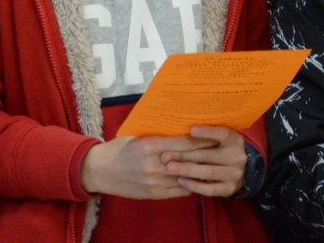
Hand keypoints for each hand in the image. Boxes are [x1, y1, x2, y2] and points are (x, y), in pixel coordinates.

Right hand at [80, 134, 217, 199]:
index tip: (216, 136)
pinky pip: (180, 190)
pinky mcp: (155, 194)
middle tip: (222, 150)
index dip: (203, 140)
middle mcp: (155, 164)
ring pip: (187, 177)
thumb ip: (159, 136)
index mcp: (151, 145)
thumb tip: (181, 129)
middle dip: (207, 155)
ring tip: (214, 165)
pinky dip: (191, 184)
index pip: (185, 143)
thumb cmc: (119, 148)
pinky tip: (198, 179)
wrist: (101, 171)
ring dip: (201, 171)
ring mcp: (155, 181)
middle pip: (189, 159)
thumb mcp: (137, 136)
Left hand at [162, 125, 250, 197]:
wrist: (238, 170)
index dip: (207, 132)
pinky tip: (180, 180)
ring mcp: (235, 175)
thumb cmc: (220, 149)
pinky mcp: (229, 189)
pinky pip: (210, 189)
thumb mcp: (218, 139)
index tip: (191, 129)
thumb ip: (204, 136)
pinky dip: (194, 185)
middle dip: (185, 155)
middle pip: (209, 155)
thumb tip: (179, 130)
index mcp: (235, 140)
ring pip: (208, 172)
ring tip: (170, 167)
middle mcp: (238, 157)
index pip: (222, 134)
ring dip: (186, 170)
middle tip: (165, 156)